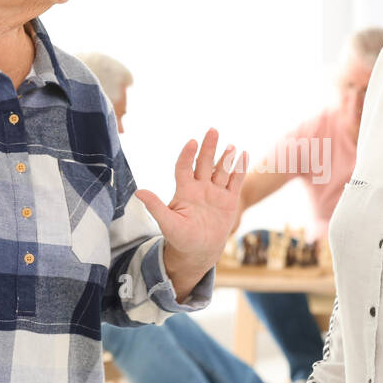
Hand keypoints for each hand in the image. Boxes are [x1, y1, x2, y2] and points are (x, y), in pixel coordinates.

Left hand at [135, 128, 247, 291]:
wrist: (199, 251)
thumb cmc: (179, 239)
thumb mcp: (167, 223)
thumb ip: (155, 207)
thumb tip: (138, 192)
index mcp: (185, 191)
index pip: (185, 168)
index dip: (187, 155)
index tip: (191, 143)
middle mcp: (200, 187)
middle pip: (205, 163)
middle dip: (208, 147)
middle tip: (212, 130)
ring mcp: (215, 192)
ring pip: (221, 170)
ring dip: (226, 158)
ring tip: (230, 146)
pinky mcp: (229, 200)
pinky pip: (235, 181)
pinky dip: (240, 169)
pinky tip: (244, 155)